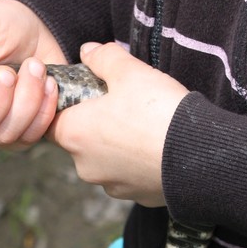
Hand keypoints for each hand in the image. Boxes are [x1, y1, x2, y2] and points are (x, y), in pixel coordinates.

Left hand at [47, 43, 188, 206]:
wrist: (196, 156)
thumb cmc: (157, 112)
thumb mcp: (130, 72)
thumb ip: (104, 58)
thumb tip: (88, 51)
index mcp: (73, 134)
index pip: (50, 122)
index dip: (64, 106)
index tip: (82, 94)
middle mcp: (83, 166)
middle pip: (78, 141)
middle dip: (93, 123)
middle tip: (119, 103)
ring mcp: (108, 184)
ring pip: (103, 159)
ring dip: (115, 144)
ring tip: (142, 125)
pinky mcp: (132, 196)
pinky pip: (127, 174)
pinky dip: (135, 162)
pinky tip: (154, 146)